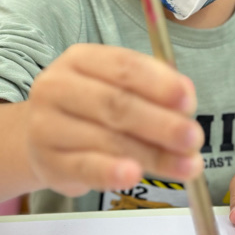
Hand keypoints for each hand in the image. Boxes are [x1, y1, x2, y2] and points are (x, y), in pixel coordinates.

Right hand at [25, 44, 203, 196]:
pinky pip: (85, 167)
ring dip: (153, 154)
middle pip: (116, 104)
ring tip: (187, 165)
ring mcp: (47, 125)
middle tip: (194, 138)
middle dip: (161, 123)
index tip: (189, 102)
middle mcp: (57, 86)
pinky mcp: (48, 161)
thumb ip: (152, 89)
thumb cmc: (88, 111)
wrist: (39, 141)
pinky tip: (134, 175)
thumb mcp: (117, 88)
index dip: (160, 84)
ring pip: (107, 139)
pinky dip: (112, 172)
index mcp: (79, 59)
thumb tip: (185, 97)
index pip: (123, 66)